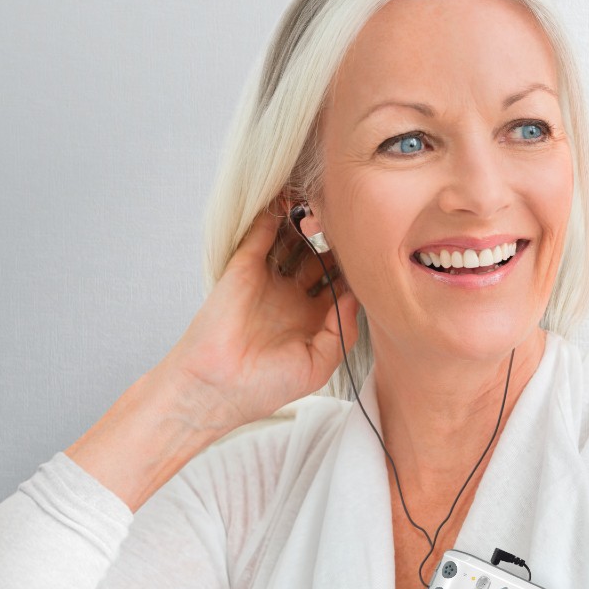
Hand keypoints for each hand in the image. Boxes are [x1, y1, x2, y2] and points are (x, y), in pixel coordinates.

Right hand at [156, 202, 360, 430]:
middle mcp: (292, 295)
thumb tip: (356, 294)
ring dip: (309, 224)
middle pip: (322, 258)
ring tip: (329, 208)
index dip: (356, 270)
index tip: (373, 256)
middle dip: (337, 243)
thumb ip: (343, 330)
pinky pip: (262, 234)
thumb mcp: (318, 365)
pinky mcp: (244, 266)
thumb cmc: (265, 385)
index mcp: (313, 318)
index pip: (341, 284)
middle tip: (354, 226)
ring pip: (294, 242)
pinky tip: (293, 201)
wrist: (216, 387)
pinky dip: (275, 215)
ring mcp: (268, 278)